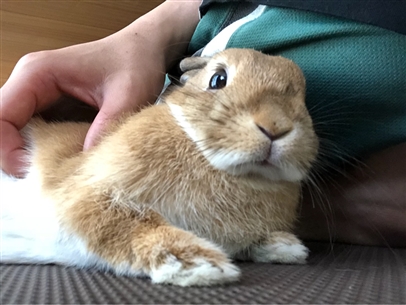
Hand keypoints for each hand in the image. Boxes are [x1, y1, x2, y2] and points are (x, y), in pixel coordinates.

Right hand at [0, 0, 199, 176]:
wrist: (145, 51)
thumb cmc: (135, 62)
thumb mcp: (127, 96)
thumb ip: (105, 128)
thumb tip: (84, 163)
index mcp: (39, 73)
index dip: (6, 149)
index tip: (32, 171)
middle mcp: (33, 83)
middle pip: (4, 128)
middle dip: (19, 157)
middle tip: (50, 177)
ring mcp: (41, 95)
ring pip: (19, 133)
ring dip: (34, 156)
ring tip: (62, 171)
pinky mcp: (54, 107)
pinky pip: (39, 133)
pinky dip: (49, 151)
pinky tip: (71, 161)